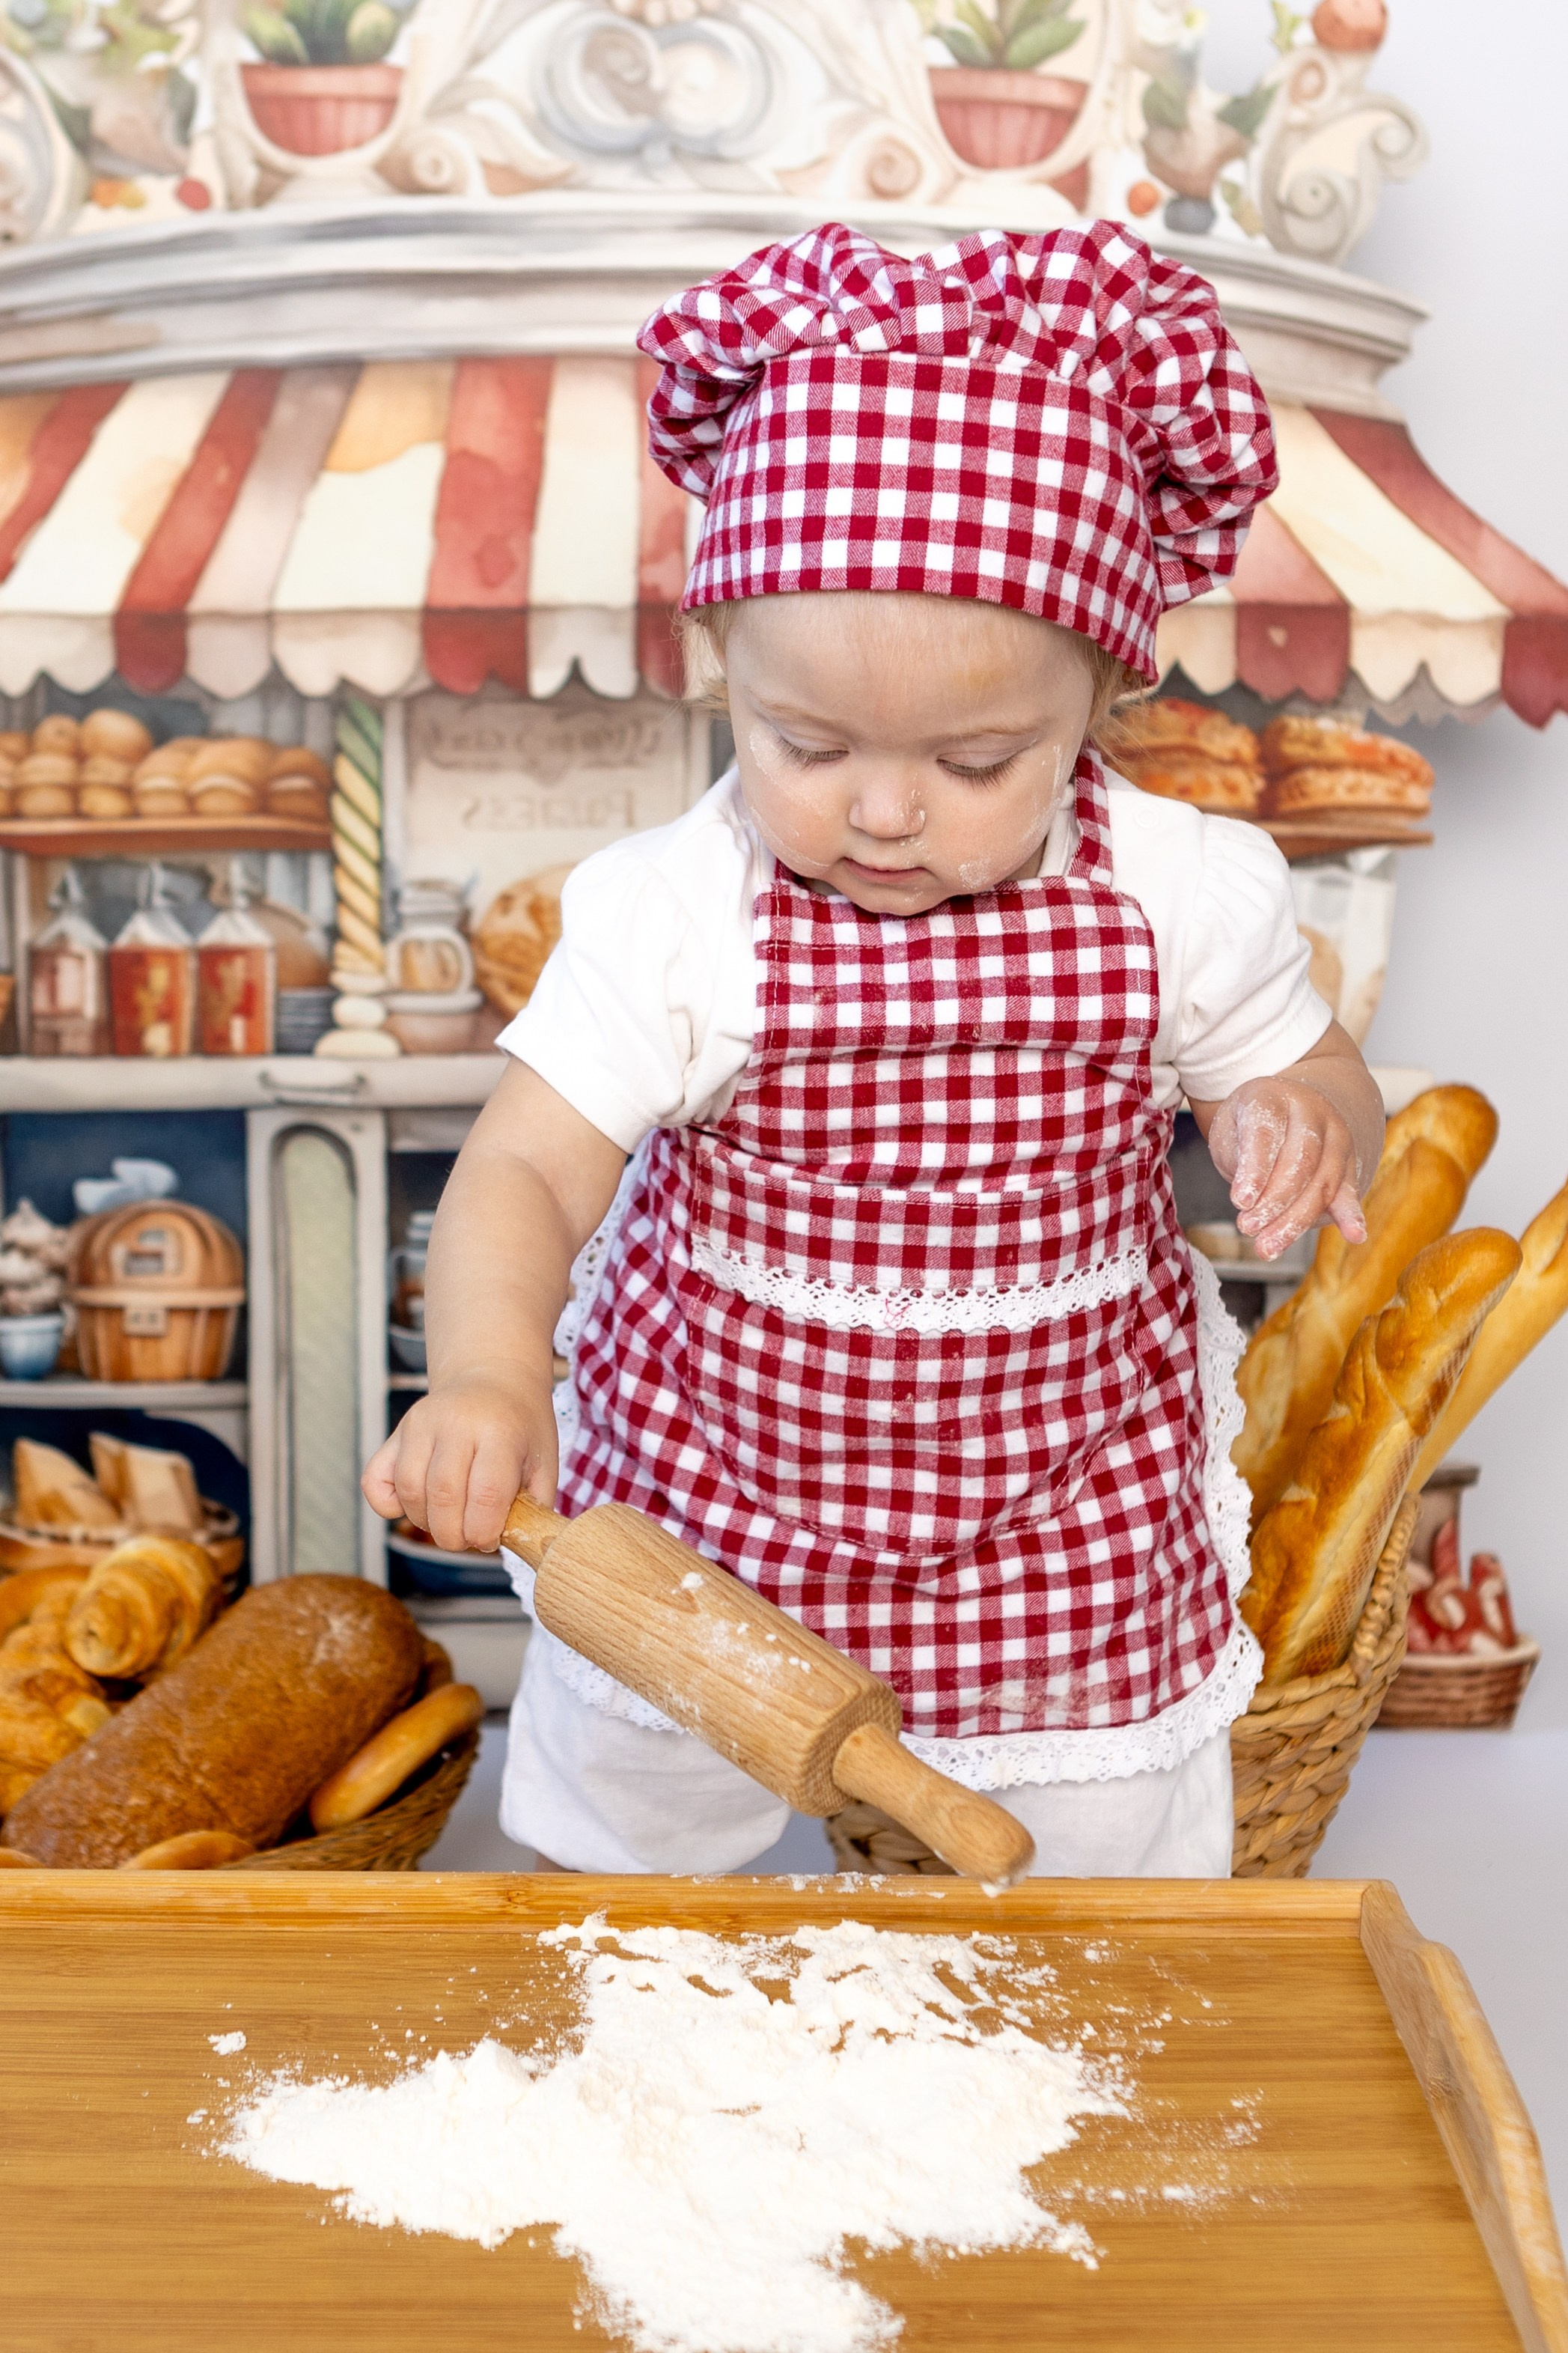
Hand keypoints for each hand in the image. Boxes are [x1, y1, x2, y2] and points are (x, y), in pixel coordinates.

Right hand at [361, 1364, 556, 1554]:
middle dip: (453, 1536)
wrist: (493, 1377)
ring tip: (448, 1521)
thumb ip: (534, 1506)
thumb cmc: (520, 1426)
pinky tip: (416, 1506)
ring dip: (426, 1522)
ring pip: (409, 1491)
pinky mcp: (397, 1432)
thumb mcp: (544, 1460)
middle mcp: (456, 1423)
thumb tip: (518, 1546)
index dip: (484, 1531)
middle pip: (443, 1497)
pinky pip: (375, 1480)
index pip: (486, 1494)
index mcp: (499, 1431)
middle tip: (467, 1538)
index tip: (490, 1539)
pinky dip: (388, 1505)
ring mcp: (420, 1425)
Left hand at [1206, 1077, 1367, 1260]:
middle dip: (1273, 1201)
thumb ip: (1239, 1159)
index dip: (1254, 1169)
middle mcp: (1311, 1111)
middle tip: (1247, 1227)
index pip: (1266, 1133)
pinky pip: (1349, 1190)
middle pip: (1300, 1161)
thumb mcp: (1230, 1131)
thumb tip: (1250, 1202)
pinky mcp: (1348, 1161)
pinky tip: (1354, 1235)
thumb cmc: (1248, 1125)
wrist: (1288, 1107)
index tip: (1240, 1201)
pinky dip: (1351, 1214)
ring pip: (1323, 1182)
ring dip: (1296, 1220)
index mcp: (1273, 1096)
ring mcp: (1336, 1135)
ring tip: (1268, 1247)